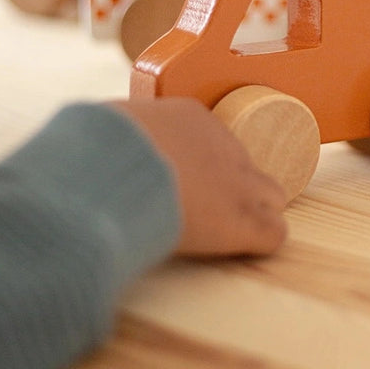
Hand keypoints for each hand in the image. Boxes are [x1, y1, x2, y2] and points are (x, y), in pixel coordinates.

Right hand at [110, 97, 286, 256]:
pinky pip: (272, 234)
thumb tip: (104, 140)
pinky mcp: (242, 222)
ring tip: (225, 235)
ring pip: (271, 197)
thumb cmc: (97, 147)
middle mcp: (224, 145)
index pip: (211, 142)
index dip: (198, 166)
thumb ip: (121, 134)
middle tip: (204, 210)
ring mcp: (239, 184)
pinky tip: (238, 250)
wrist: (109, 171)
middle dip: (231, 188)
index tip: (176, 182)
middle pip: (248, 167)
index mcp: (190, 118)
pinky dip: (259, 243)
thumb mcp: (109, 125)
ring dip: (253, 214)